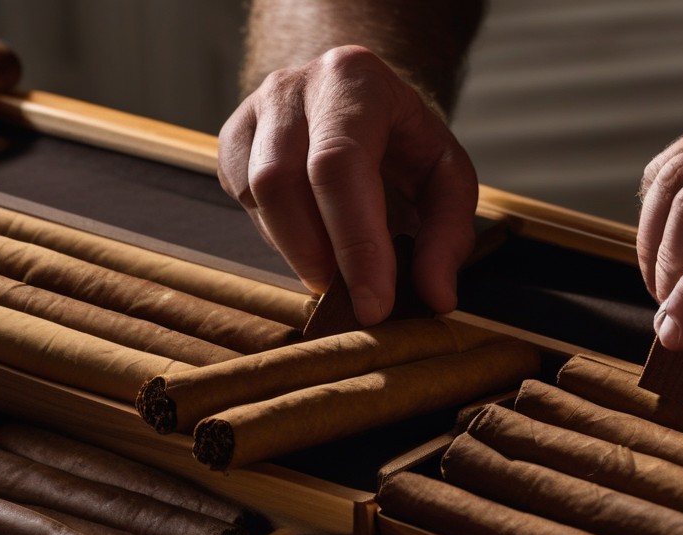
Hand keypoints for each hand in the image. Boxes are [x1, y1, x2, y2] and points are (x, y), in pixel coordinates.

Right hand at [218, 45, 478, 325]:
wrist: (362, 98)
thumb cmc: (407, 142)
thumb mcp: (448, 177)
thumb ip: (449, 234)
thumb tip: (436, 296)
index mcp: (355, 81)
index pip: (339, 166)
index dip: (354, 243)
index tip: (374, 305)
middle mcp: (295, 86)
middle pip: (281, 180)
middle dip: (316, 255)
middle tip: (351, 300)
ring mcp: (256, 108)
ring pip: (255, 193)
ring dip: (296, 250)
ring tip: (336, 273)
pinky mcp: (234, 136)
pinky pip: (242, 197)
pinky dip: (277, 234)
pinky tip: (311, 240)